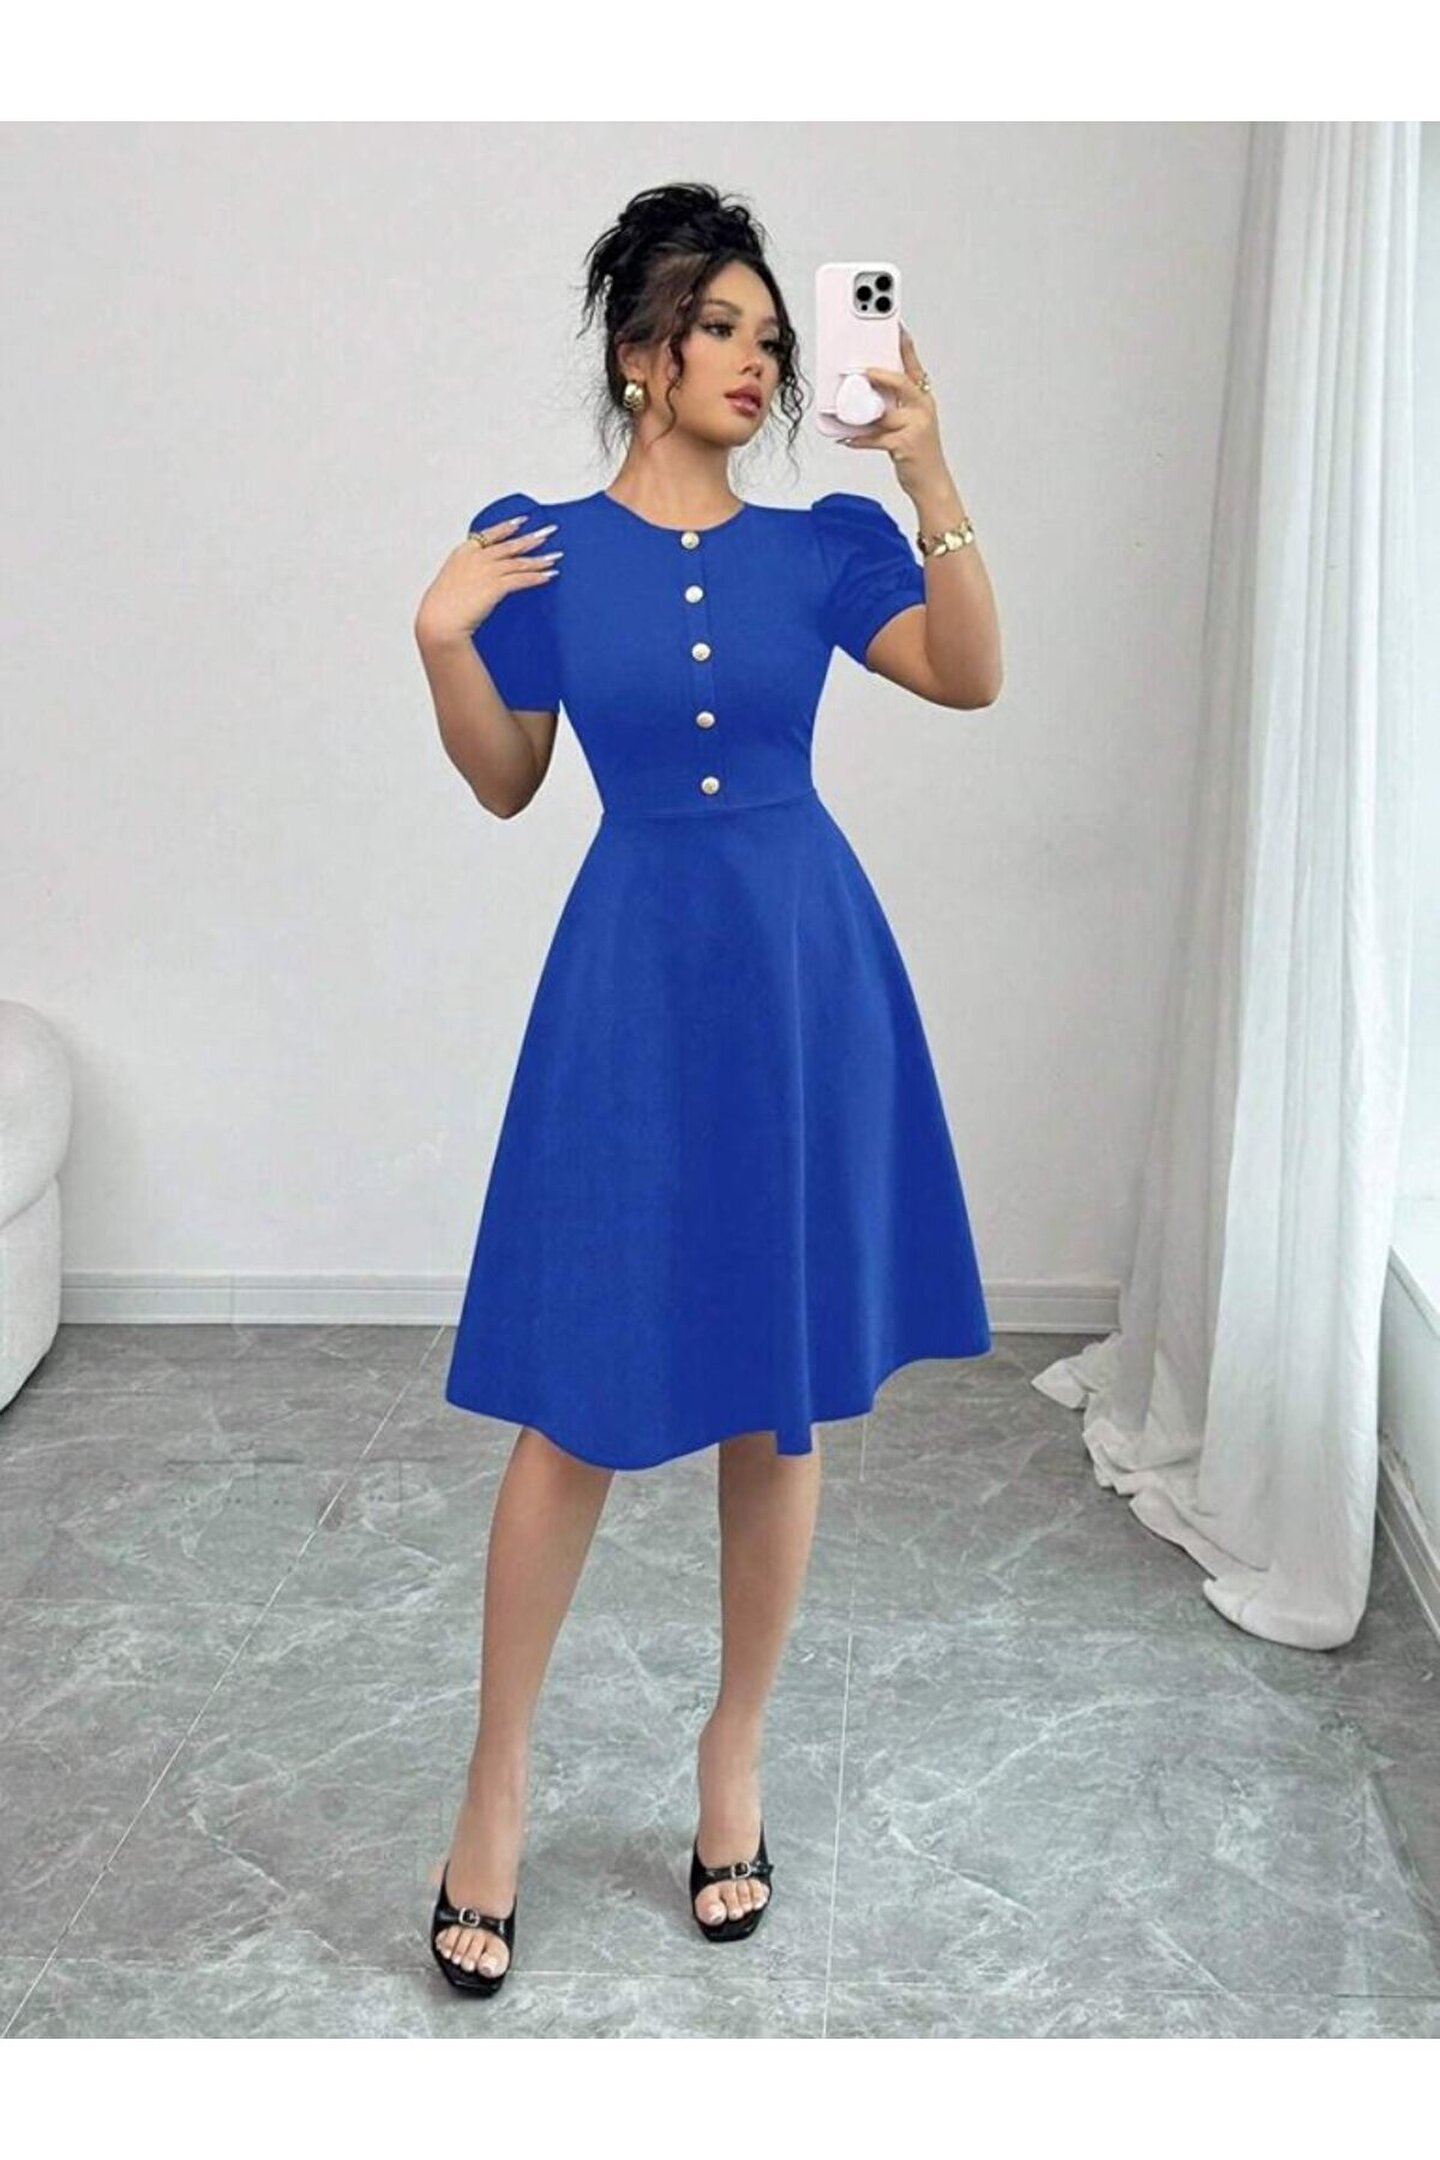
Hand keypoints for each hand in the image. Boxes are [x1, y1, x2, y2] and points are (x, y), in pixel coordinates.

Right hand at [414, 511, 561, 647]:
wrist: (439, 620)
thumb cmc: (442, 607)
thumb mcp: (452, 583)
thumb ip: (467, 576)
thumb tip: (478, 581)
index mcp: (464, 553)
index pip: (489, 534)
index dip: (508, 527)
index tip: (522, 520)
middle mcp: (477, 557)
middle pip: (510, 545)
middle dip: (532, 538)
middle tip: (549, 532)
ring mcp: (486, 570)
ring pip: (518, 561)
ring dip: (539, 559)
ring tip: (555, 557)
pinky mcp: (495, 586)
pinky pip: (521, 579)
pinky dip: (536, 577)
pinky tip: (548, 576)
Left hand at [838, 322, 947, 495]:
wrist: (932, 483)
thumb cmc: (918, 453)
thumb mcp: (910, 424)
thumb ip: (892, 407)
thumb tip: (864, 397)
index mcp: (923, 399)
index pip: (913, 366)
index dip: (904, 346)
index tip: (896, 327)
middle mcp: (922, 409)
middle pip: (900, 383)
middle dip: (880, 375)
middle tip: (863, 370)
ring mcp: (915, 427)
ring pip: (884, 412)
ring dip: (862, 411)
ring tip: (844, 407)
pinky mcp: (904, 445)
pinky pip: (875, 439)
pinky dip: (859, 440)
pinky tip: (846, 439)